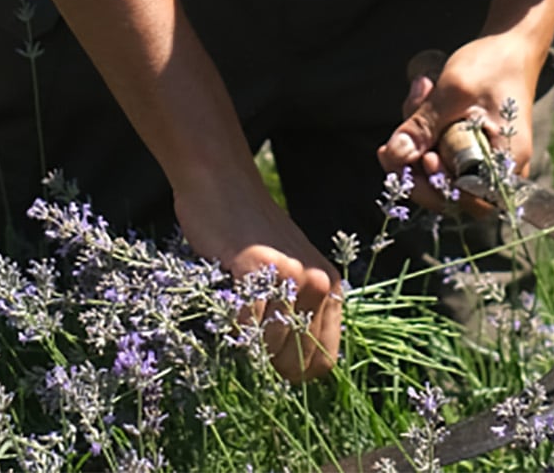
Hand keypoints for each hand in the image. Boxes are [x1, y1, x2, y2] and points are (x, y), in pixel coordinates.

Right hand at [174, 175, 342, 382]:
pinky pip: (245, 322)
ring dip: (247, 341)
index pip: (323, 361)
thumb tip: (287, 369)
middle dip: (268, 362)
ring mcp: (290, 275)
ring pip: (270, 345)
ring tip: (236, 311)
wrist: (221, 183)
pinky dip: (231, 322)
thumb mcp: (287, 272)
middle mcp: (318, 282)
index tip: (269, 360)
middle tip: (246, 337)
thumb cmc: (248, 233)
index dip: (293, 370)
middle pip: (297, 360)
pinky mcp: (257, 267)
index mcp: (331, 287)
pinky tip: (226, 299)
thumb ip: (297, 312)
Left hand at [376, 36, 538, 212]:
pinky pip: (435, 147)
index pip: (465, 200)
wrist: (509, 44)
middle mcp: (496, 168)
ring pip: (433, 164)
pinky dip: (423, 125)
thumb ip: (424, 126)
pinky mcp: (465, 145)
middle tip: (408, 115)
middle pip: (443, 186)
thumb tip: (394, 156)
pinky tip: (425, 93)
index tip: (417, 157)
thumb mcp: (454, 91)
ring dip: (417, 130)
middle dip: (416, 153)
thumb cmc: (492, 65)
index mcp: (506, 161)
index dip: (433, 187)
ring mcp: (480, 158)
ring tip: (424, 88)